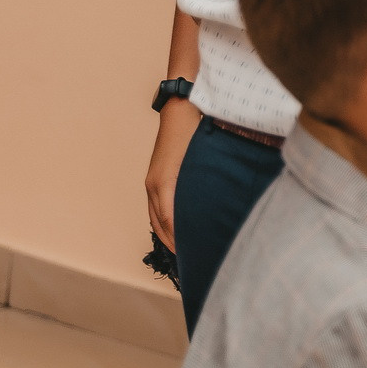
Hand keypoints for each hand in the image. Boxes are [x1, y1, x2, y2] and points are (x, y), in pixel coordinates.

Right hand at [145, 96, 201, 251]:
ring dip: (166, 234)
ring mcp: (152, 181)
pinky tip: (175, 228)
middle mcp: (154, 185)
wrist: (182, 107)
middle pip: (159, 224)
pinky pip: (156, 206)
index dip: (178, 241)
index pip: (168, 222)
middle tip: (190, 261)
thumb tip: (214, 207)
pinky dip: (163, 221)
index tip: (192, 256)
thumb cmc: (196, 129)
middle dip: (172, 243)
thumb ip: (206, 183)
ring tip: (183, 250)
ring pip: (155, 217)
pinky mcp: (155, 177)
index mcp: (163, 183)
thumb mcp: (202, 158)